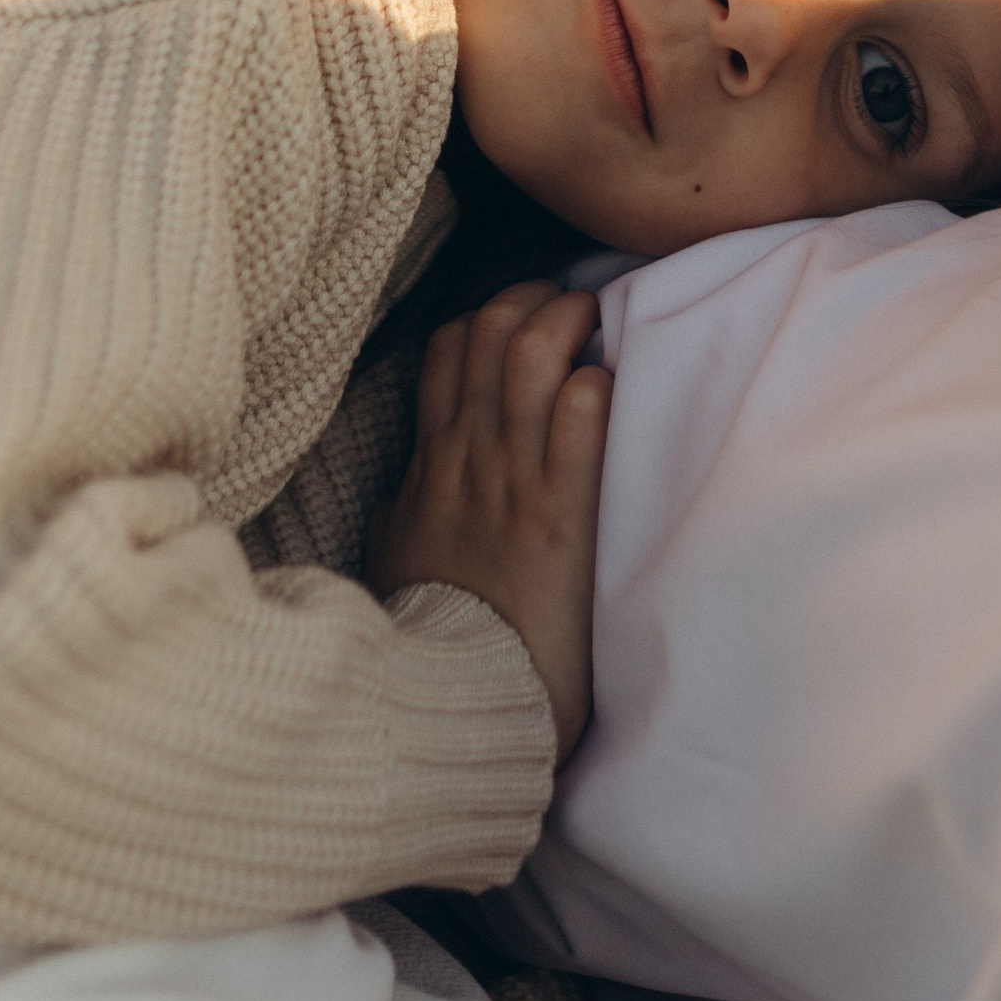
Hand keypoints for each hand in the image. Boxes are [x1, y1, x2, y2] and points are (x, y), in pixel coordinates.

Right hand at [368, 283, 610, 761]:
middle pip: (491, 329)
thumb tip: (388, 508)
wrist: (450, 702)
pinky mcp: (562, 514)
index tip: (523, 320)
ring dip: (569, 321)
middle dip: (536, 298)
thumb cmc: (429, 638)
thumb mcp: (395, 569)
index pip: (448, 351)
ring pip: (532, 352)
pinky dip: (599, 385)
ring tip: (599, 323)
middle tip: (573, 306)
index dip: (488, 316)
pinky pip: (581, 418)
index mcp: (432, 466)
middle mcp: (469, 457)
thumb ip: (394, 525)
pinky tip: (612, 385)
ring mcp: (514, 480)